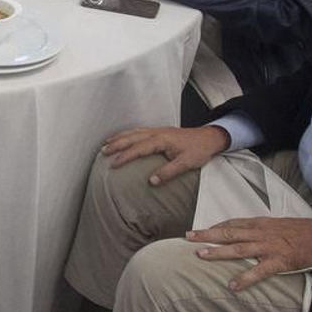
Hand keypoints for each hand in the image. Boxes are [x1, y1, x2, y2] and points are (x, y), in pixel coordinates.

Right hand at [102, 124, 228, 185]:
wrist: (209, 137)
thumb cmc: (198, 150)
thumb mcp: (186, 163)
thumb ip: (168, 172)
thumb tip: (151, 181)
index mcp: (161, 140)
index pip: (138, 148)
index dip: (125, 156)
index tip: (113, 164)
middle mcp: (157, 133)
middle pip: (132, 137)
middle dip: (116, 144)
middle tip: (103, 152)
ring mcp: (157, 130)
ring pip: (134, 132)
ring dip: (120, 137)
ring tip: (107, 143)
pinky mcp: (159, 131)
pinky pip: (139, 131)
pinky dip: (128, 133)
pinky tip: (123, 137)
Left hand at [187, 217, 311, 290]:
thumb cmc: (305, 230)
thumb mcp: (280, 224)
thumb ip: (264, 228)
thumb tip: (250, 232)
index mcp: (262, 223)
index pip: (233, 223)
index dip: (216, 227)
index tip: (201, 230)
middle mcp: (261, 233)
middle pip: (229, 233)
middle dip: (207, 235)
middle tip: (188, 237)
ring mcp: (268, 247)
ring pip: (238, 249)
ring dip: (218, 252)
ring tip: (200, 256)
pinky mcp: (278, 262)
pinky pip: (259, 271)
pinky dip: (245, 278)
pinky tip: (232, 286)